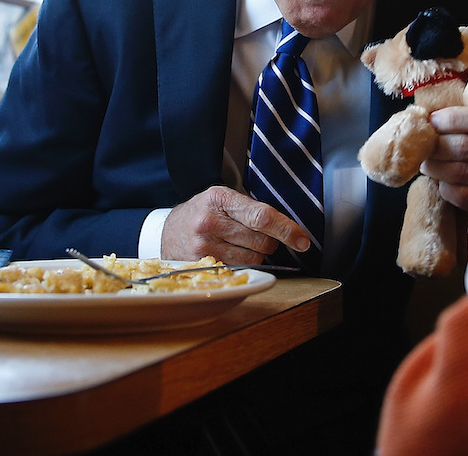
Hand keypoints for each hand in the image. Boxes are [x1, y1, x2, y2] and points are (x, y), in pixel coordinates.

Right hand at [160, 185, 310, 262]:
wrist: (165, 233)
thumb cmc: (201, 214)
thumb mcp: (221, 200)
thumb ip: (251, 209)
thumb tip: (287, 229)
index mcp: (220, 198)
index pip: (262, 216)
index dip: (287, 229)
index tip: (302, 240)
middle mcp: (210, 221)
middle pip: (262, 241)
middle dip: (269, 242)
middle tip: (256, 237)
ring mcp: (204, 245)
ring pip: (254, 258)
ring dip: (256, 254)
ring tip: (236, 244)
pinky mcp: (201, 264)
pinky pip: (240, 269)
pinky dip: (242, 264)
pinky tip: (228, 254)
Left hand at [421, 105, 467, 212]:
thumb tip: (435, 112)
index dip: (452, 119)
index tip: (433, 120)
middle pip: (466, 147)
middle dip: (437, 144)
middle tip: (424, 142)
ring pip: (460, 171)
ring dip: (435, 166)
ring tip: (428, 161)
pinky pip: (462, 195)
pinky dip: (445, 187)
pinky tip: (443, 181)